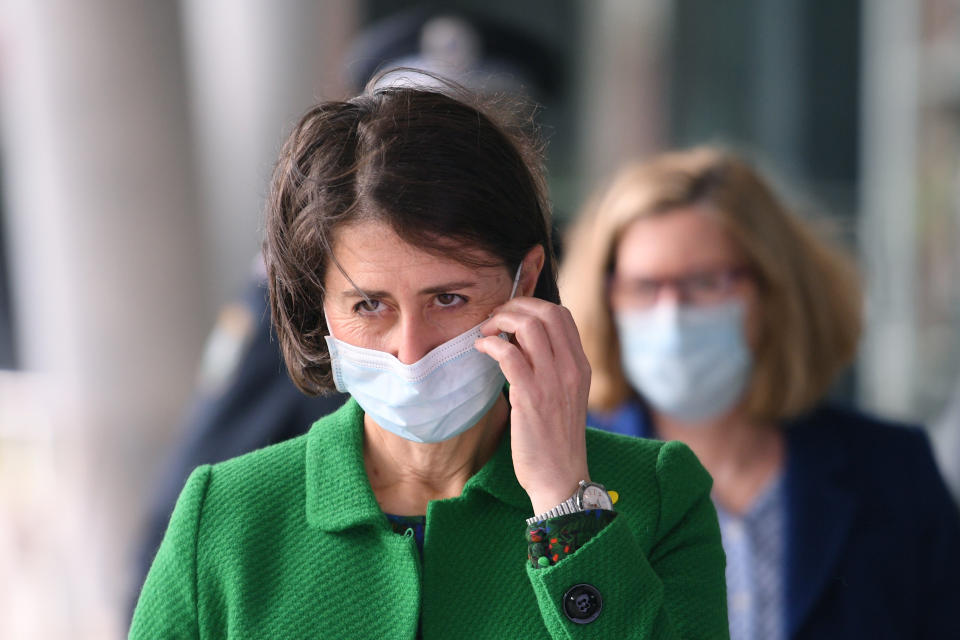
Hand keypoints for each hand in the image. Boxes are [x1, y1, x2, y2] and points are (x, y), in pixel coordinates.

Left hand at [475, 297, 591, 515]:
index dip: (532, 305)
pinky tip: (481, 350)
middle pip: (546, 312)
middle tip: (494, 320)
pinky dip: (490, 344)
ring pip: (528, 326)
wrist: (560, 477)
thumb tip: (519, 341)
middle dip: (514, 306)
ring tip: (485, 333)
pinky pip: (509, 354)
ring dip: (500, 321)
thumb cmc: (555, 440)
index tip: (510, 316)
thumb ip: (550, 368)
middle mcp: (571, 369)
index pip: (562, 314)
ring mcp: (553, 382)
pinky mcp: (531, 397)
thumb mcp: (564, 396)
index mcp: (581, 366)